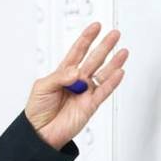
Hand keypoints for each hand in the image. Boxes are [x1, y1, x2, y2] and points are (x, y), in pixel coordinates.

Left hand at [24, 22, 127, 149]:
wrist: (40, 133)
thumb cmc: (38, 110)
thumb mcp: (42, 87)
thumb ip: (60, 77)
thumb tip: (77, 72)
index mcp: (64, 73)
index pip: (78, 52)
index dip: (87, 38)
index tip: (96, 27)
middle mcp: (77, 81)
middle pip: (94, 59)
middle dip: (104, 46)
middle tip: (114, 34)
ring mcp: (85, 93)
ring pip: (103, 74)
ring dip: (113, 63)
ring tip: (123, 52)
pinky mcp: (90, 106)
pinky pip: (103, 92)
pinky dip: (112, 83)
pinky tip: (119, 72)